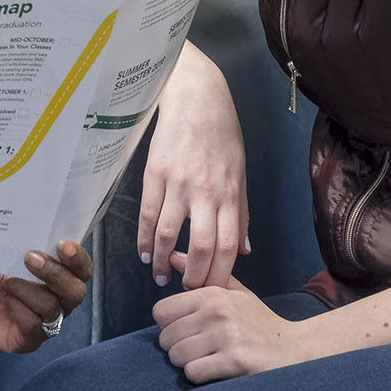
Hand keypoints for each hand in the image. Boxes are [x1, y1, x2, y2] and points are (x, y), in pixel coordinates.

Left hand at [0, 240, 93, 353]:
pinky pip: (33, 327)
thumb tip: (21, 225)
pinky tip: (3, 298)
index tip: (62, 244)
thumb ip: (14, 237)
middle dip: (57, 274)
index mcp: (57, 273)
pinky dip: (19, 309)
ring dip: (29, 290)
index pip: (81, 268)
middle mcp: (56, 299)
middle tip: (30, 258)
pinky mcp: (25, 339)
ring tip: (3, 278)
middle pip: (75, 291)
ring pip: (53, 309)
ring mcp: (42, 321)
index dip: (78, 257)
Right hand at [140, 49, 247, 289]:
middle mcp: (205, 191)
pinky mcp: (154, 173)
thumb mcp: (239, 173)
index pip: (228, 245)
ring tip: (161, 276)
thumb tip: (244, 251)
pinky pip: (149, 213)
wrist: (196, 98)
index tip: (213, 292)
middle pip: (202, 246)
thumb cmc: (222, 135)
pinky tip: (146, 252)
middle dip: (194, 276)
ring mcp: (177, 182)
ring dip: (164, 262)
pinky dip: (145, 238)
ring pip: (170, 234)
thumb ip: (241, 213)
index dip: (220, 274)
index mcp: (229, 193)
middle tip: (187, 290)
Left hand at [153, 252, 305, 382]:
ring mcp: (225, 336)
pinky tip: (214, 370)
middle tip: (197, 350)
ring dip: (187, 363)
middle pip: (166, 337)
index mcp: (212, 294)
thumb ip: (203, 274)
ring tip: (206, 359)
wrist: (294, 349)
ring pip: (176, 356)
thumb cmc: (260, 322)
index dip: (168, 325)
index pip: (160, 312)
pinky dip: (199, 375)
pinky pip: (193, 372)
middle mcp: (216, 312)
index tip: (185, 331)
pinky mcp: (233, 360)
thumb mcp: (235, 292)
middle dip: (176, 347)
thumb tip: (173, 255)